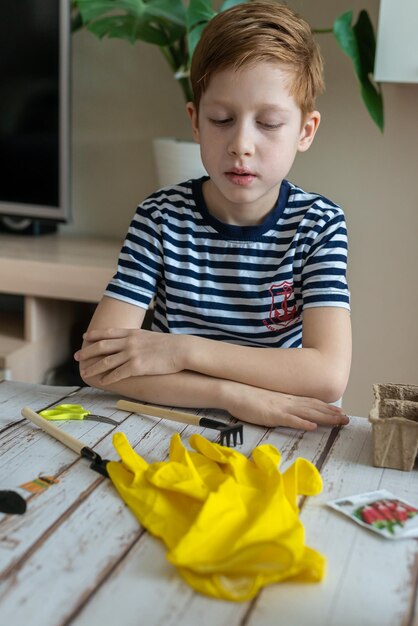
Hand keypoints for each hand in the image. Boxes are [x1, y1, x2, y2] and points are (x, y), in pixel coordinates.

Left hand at [74, 328, 186, 383]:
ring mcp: (132, 354)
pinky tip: (101, 382)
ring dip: (93, 368)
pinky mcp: (137, 366)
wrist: (181, 350)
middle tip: (77, 357)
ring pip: (106, 361)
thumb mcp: (150, 336)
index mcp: (132, 333)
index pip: (108, 333)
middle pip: (102, 346)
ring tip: (84, 372)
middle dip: (87, 352)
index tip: (85, 337)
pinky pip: (117, 373)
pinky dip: (107, 378)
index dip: (94, 335)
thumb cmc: (169, 345)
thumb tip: (132, 342)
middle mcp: (129, 342)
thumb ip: (138, 339)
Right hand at [223, 382, 348, 430]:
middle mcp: (288, 402)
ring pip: (308, 414)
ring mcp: (281, 408)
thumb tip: (288, 409)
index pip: (312, 403)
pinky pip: (290, 420)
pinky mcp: (273, 415)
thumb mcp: (268, 399)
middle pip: (315, 408)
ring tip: (339, 422)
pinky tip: (313, 426)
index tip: (340, 411)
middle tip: (348, 419)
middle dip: (332, 415)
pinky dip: (303, 423)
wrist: (234, 390)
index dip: (327, 408)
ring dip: (325, 419)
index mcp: (287, 398)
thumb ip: (280, 404)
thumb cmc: (248, 395)